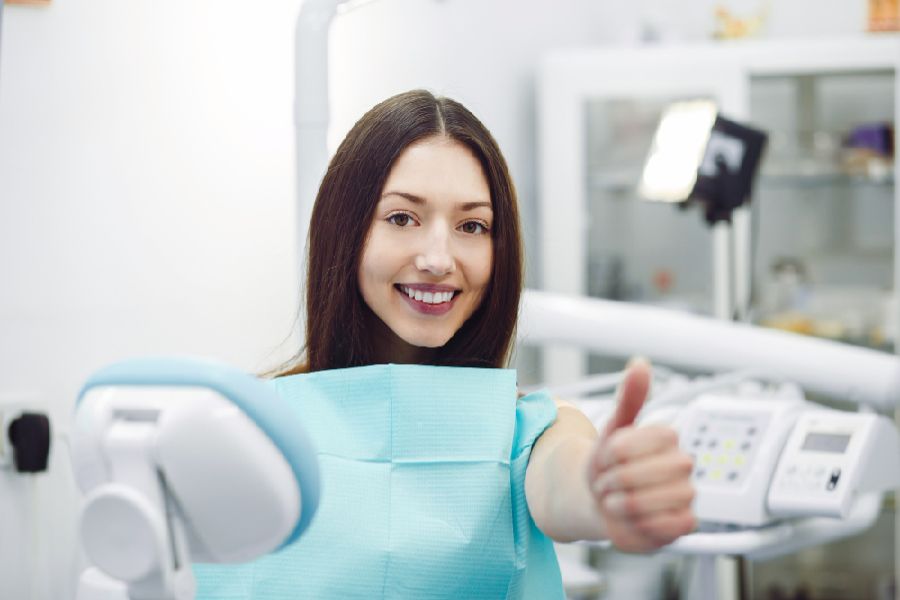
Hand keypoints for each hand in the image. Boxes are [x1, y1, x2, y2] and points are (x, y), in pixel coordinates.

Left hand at [587, 358, 695, 551]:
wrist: (604, 500)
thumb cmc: (610, 463)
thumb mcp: (614, 428)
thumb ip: (630, 397)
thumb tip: (641, 363)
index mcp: (666, 437)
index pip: (628, 445)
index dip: (609, 455)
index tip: (606, 458)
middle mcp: (682, 464)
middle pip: (633, 475)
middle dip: (610, 481)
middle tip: (609, 483)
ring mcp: (686, 494)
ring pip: (645, 502)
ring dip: (618, 504)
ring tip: (616, 501)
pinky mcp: (685, 523)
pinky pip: (665, 526)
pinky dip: (639, 524)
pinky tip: (633, 519)